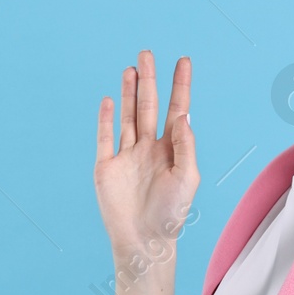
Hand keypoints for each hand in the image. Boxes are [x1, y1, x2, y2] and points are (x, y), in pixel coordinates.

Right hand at [94, 50, 197, 259]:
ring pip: (128, 116)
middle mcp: (149, 149)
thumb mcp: (188, 177)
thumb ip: (185, 146)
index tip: (184, 61)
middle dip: (149, 80)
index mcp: (171, 151)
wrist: (143, 241)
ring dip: (129, 92)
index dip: (180, 85)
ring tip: (131, 68)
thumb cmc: (171, 215)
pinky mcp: (106, 167)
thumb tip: (183, 115)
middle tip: (148, 53)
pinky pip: (106, 137)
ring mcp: (127, 157)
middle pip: (149, 106)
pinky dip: (106, 118)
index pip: (177, 110)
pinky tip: (108, 100)